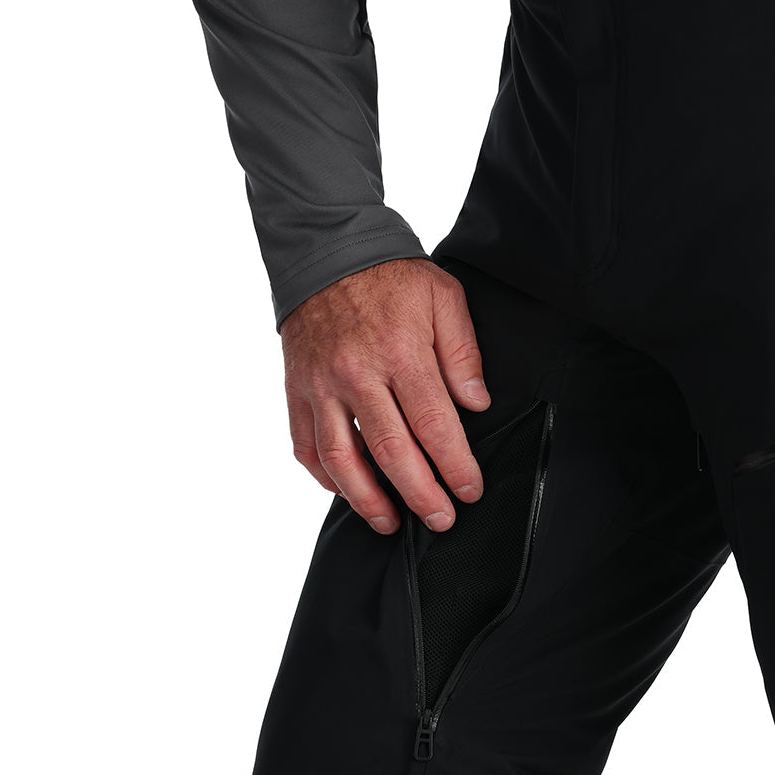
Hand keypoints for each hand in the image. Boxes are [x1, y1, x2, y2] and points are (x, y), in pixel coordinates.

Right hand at [279, 256, 491, 533]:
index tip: (469, 491)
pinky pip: (305, 445)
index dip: (454, 466)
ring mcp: (321, 385)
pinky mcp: (296, 390)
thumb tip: (477, 404)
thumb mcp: (443, 298)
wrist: (327, 251)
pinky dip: (324, 476)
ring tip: (390, 523)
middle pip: (390, 451)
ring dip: (366, 499)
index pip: (434, 424)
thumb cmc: (391, 277)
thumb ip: (462, 354)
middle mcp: (357, 374)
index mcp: (401, 352)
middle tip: (440, 521)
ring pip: (341, 458)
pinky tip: (345, 492)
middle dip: (420, 494)